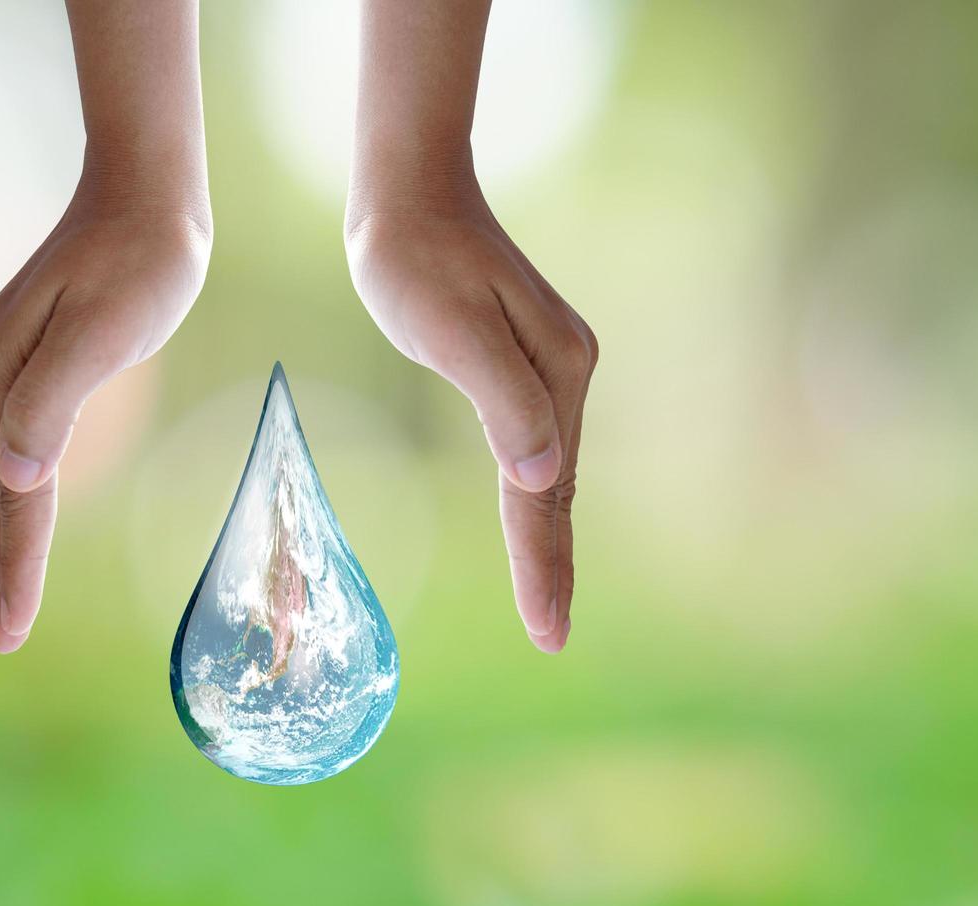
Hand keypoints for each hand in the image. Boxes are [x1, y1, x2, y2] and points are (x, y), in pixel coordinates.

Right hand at [0, 187, 210, 651]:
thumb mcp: (103, 330)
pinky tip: (25, 519)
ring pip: (6, 474)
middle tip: (7, 636)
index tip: (10, 632)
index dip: (14, 566)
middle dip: (5, 566)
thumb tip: (14, 477)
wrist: (144, 201)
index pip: (12, 494)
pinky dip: (23, 496)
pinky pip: (23, 448)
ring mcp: (6, 369)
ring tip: (11, 600)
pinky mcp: (32, 364)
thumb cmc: (139, 262)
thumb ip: (54, 403)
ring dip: (10, 537)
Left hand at [346, 191, 596, 651]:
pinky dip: (534, 500)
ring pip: (552, 476)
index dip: (543, 566)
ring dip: (547, 541)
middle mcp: (567, 375)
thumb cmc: (416, 260)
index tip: (547, 631)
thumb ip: (502, 401)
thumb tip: (544, 480)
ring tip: (546, 604)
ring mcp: (551, 369)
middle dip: (553, 567)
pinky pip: (536, 450)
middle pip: (559, 492)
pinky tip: (533, 522)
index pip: (545, 493)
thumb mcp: (452, 328)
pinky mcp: (525, 365)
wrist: (410, 198)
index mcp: (556, 373)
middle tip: (550, 636)